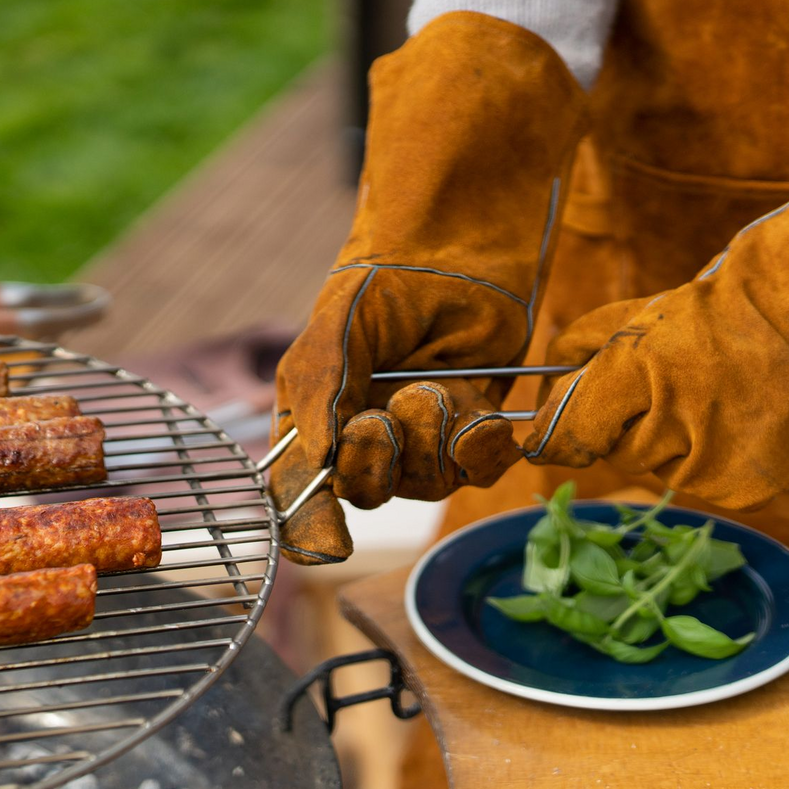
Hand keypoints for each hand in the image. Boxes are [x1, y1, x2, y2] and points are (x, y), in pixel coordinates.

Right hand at [269, 11, 589, 563]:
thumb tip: (317, 462)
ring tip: (433, 387)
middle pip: (366, 494)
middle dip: (375, 465)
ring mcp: (423, 434)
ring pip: (425, 484)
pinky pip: (480, 468)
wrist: (456, 243)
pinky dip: (484, 452)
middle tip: (380, 419)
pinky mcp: (476, 423)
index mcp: (316, 417)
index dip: (310, 527)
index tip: (328, 546)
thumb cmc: (381, 279)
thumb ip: (318, 392)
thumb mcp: (332, 329)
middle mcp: (366, 434)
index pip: (302, 490)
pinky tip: (486, 421)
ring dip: (429, 442)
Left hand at [524, 80, 788, 507]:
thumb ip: (582, 349)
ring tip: (714, 397)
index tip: (541, 433)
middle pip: (613, 450)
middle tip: (667, 387)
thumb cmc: (725, 309)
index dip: (549, 434)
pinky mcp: (744, 489)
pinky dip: (708, 459)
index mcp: (636, 372)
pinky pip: (700, 481)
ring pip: (657, 469)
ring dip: (670, 441)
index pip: (565, 434)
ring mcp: (711, 463)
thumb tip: (540, 393)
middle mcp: (670, 424)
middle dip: (626, 423)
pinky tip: (739, 422)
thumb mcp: (643, 313)